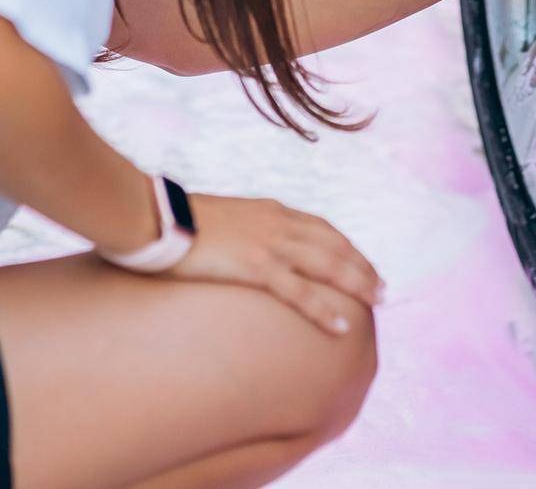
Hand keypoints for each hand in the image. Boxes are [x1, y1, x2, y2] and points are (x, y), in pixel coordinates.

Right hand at [165, 193, 383, 334]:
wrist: (154, 216)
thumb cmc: (174, 222)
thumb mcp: (218, 221)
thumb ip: (238, 233)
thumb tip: (237, 250)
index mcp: (269, 210)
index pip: (320, 228)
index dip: (345, 247)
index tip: (361, 263)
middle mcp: (276, 222)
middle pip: (333, 244)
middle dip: (361, 266)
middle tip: (382, 288)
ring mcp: (268, 243)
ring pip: (326, 263)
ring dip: (357, 282)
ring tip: (377, 302)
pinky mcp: (254, 265)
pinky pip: (298, 291)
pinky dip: (323, 308)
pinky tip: (342, 325)